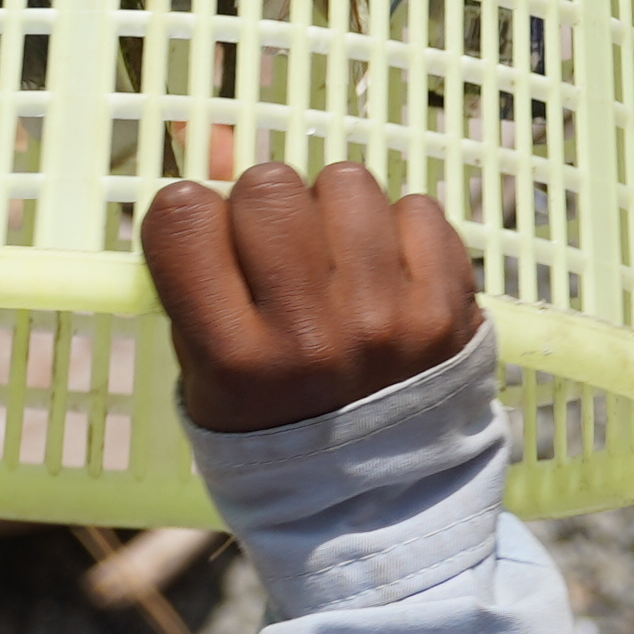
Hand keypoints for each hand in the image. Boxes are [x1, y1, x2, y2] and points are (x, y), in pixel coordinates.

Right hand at [143, 160, 479, 433]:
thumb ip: (200, 254)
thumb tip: (210, 132)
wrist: (376, 501)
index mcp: (231, 358)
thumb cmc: (271, 420)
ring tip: (338, 263)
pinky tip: (387, 277)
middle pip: (268, 185)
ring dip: (336, 210)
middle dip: (268, 205)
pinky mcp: (448, 308)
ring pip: (345, 183)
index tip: (209, 239)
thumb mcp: (207, 357)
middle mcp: (308, 337)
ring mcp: (384, 321)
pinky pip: (416, 207)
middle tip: (280, 253)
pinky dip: (399, 231)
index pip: (185, 215)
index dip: (193, 212)